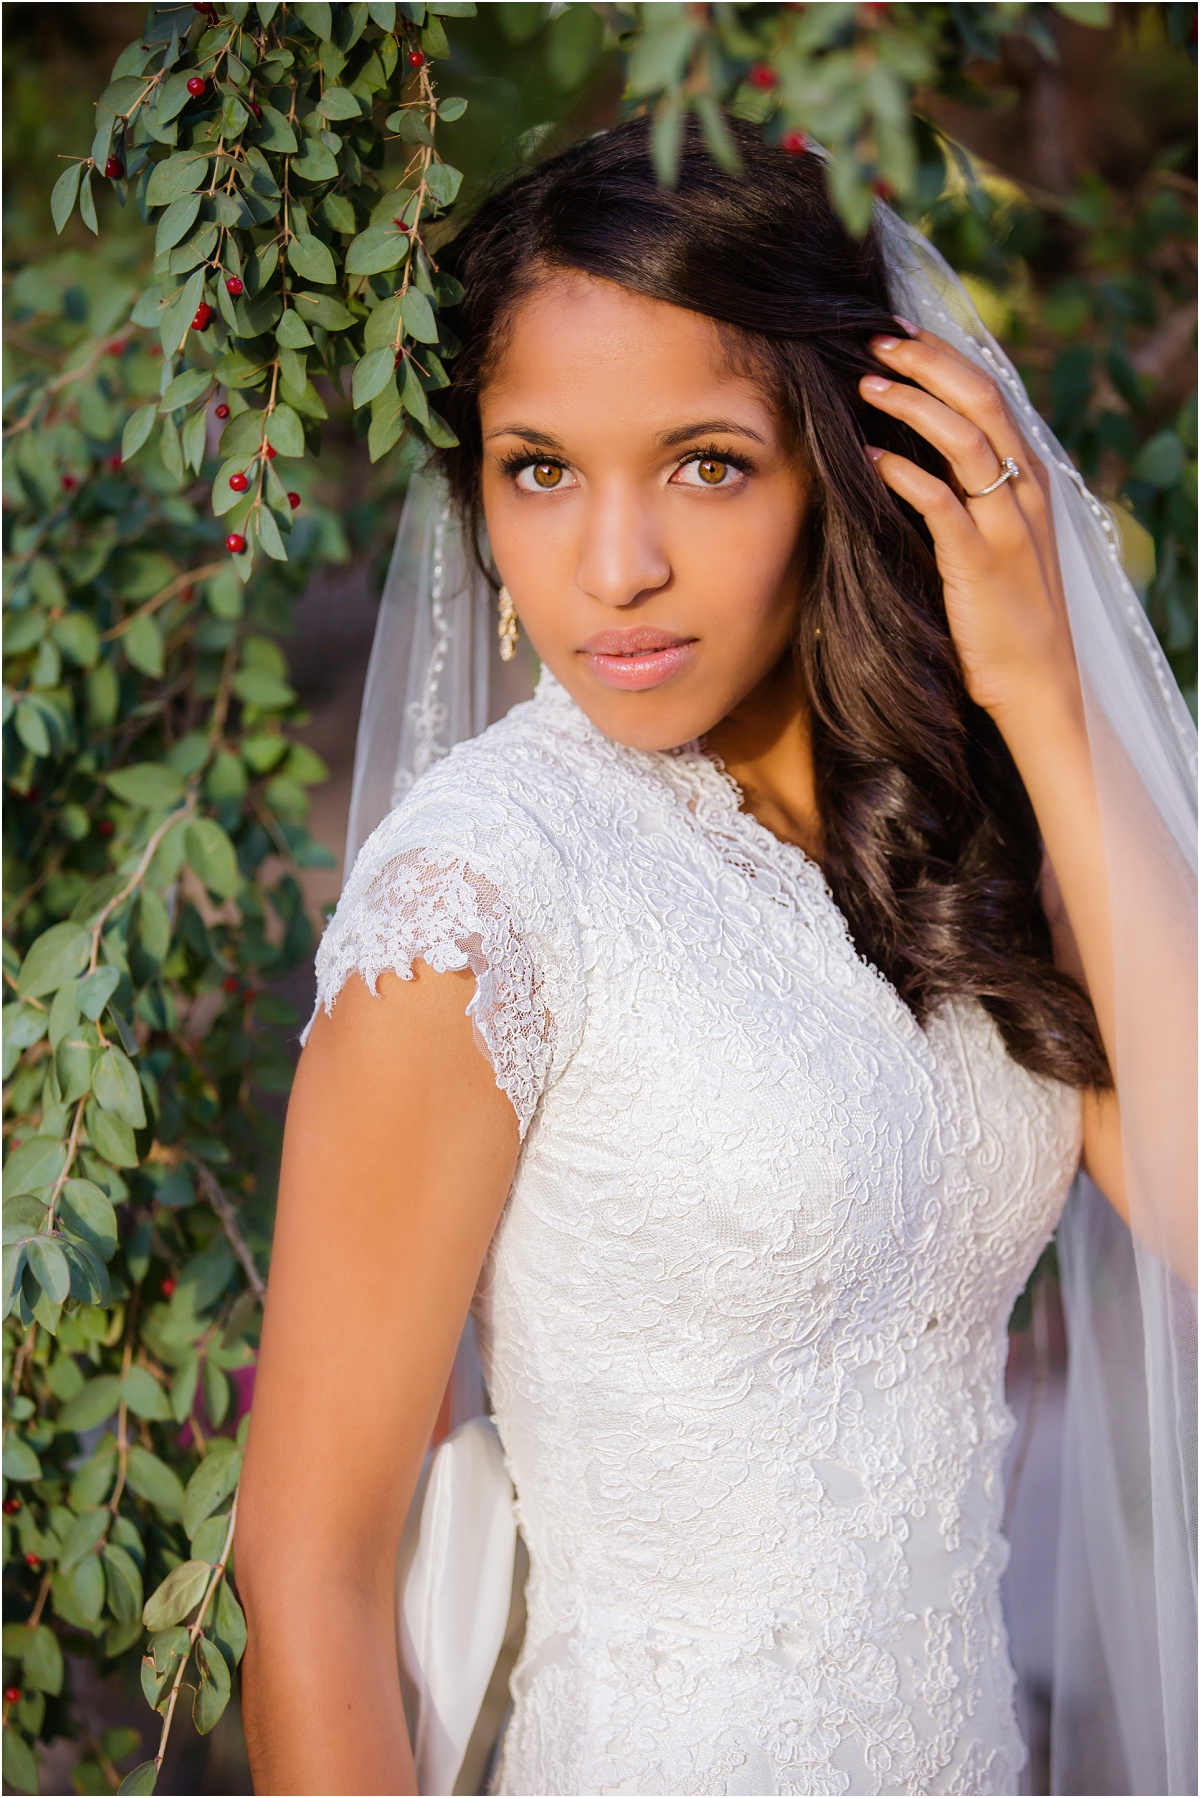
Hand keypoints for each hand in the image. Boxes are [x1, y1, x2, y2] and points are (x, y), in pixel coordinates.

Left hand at [858, 328, 1079, 723]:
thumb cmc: (1007, 614)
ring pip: (966, 439)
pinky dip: (904, 472)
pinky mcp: (980, 561)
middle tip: (875, 341)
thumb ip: (973, 493)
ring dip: (912, 405)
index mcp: (1030, 477)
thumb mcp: (999, 540)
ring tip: (866, 385)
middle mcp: (1025, 490)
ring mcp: (1006, 524)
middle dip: (927, 362)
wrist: (1037, 683)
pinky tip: (870, 458)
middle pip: (981, 399)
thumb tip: (921, 451)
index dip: (946, 356)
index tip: (899, 332)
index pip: (992, 392)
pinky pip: (941, 502)